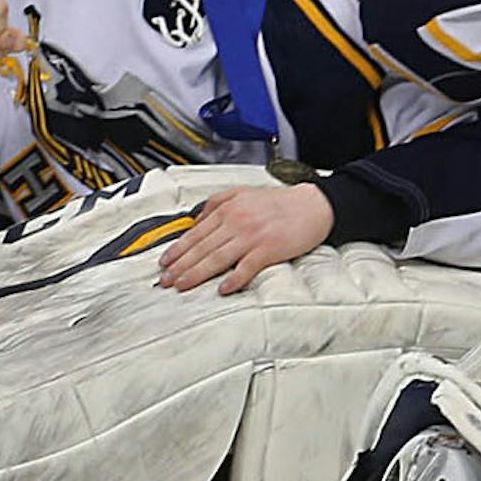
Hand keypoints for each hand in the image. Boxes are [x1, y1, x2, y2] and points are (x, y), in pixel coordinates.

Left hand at [157, 182, 333, 294]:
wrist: (316, 205)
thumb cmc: (282, 202)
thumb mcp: (245, 192)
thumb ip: (217, 203)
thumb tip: (195, 221)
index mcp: (230, 208)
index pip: (195, 233)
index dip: (177, 250)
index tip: (165, 263)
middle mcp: (238, 221)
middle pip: (202, 248)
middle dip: (180, 266)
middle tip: (166, 280)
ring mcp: (253, 235)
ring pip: (217, 258)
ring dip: (197, 274)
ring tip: (182, 285)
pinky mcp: (270, 248)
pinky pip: (247, 267)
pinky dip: (234, 279)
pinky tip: (224, 288)